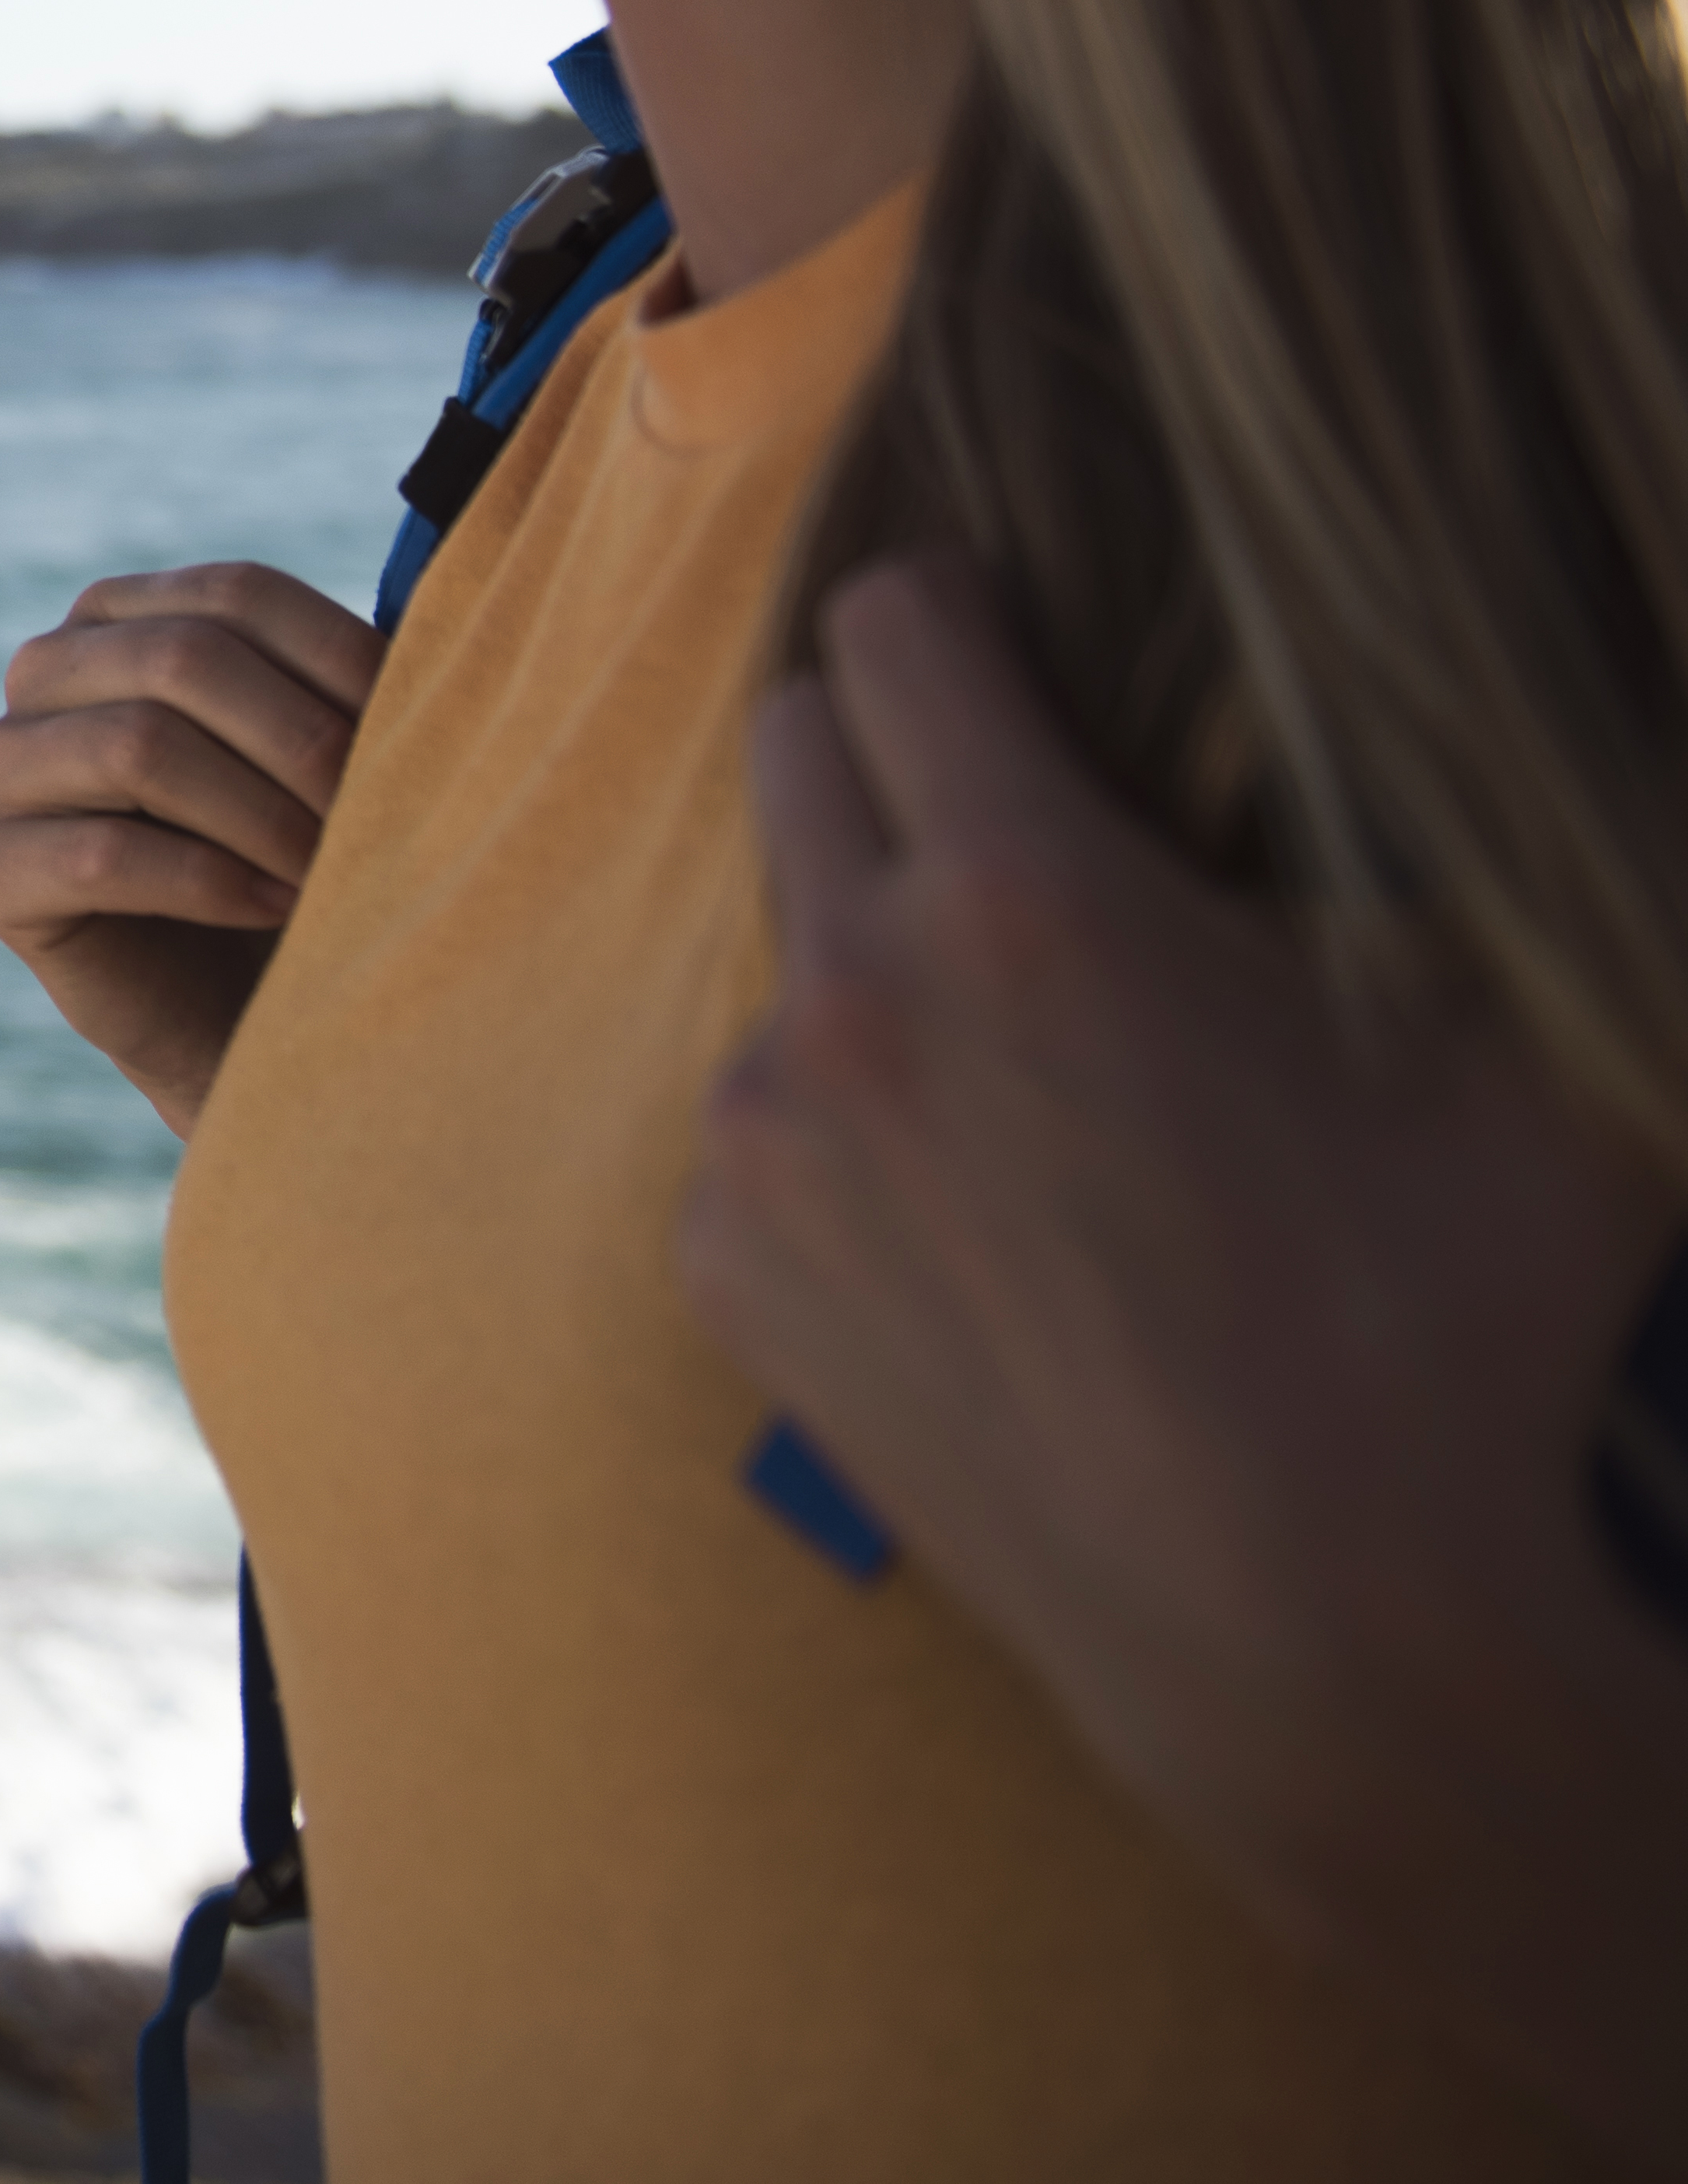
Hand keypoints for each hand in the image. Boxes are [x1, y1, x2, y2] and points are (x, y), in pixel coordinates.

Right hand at [0, 561, 381, 1133]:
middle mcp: (45, 669)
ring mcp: (3, 766)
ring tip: (330, 872)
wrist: (239, 1009)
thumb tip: (451, 614)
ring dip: (262, 816)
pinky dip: (210, 883)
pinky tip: (274, 910)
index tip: (417, 736)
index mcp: (123, 614)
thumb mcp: (325, 752)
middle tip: (379, 818)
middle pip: (183, 659)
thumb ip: (345, 680)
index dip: (340, 660)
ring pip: (138, 746)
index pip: (236, 595)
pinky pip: (99, 856)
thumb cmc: (296, 859)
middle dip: (303, 743)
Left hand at [690, 554, 1687, 2149]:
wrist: (1318, 1634)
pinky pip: (760, 1129)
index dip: (959, 608)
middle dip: (886, 748)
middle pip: (789, 746)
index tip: (1006, 633)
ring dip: (883, 968)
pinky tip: (981, 1223)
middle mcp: (850, 990)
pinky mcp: (724, 1264)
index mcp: (1019, 893)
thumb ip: (1436, 867)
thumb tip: (1431, 737)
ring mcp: (762, 1134)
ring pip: (786, 954)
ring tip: (1029, 1075)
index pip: (897, 624)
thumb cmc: (1446, 1326)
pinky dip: (849, 1136)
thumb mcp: (1517, 1051)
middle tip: (999, 812)